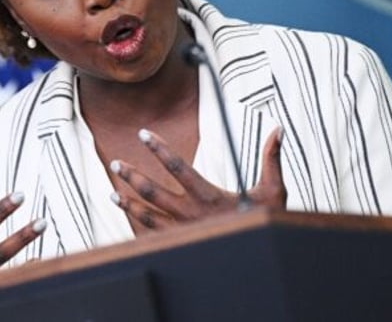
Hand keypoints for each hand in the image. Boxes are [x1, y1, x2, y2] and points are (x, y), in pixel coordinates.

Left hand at [109, 127, 285, 229]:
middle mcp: (192, 214)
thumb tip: (278, 130)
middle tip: (116, 163)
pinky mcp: (182, 244)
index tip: (143, 134)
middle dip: (132, 176)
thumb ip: (271, 158)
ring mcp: (184, 231)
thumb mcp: (273, 191)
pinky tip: (129, 217)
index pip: (178, 166)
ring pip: (148, 216)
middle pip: (153, 191)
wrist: (257, 261)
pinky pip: (153, 235)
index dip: (159, 148)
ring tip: (113, 192)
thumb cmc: (265, 222)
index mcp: (210, 196)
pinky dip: (139, 226)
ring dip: (129, 203)